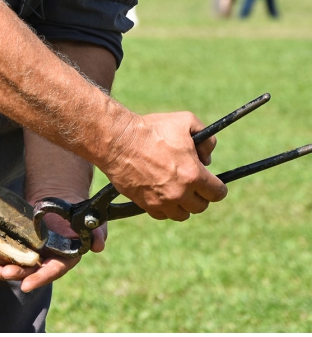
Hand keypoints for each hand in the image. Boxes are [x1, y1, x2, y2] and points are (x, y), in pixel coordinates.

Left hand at [0, 211, 106, 292]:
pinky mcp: (22, 242)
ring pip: (19, 264)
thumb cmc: (80, 212)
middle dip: (17, 274)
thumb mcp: (93, 222)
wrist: (62, 199)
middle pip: (32, 271)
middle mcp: (48, 259)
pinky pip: (10, 253)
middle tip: (2, 273)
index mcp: (65, 258)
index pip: (53, 271)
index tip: (25, 285)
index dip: (40, 278)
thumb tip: (98, 246)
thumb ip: (97, 234)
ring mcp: (34, 252)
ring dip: (5, 269)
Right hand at [102, 111, 226, 220]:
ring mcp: (161, 200)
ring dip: (182, 205)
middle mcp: (180, 192)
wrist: (118, 141)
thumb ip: (207, 139)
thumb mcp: (186, 122)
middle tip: (192, 185)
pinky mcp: (144, 204)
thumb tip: (207, 157)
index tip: (211, 183)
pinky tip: (161, 195)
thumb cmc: (151, 129)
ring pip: (181, 215)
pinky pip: (161, 215)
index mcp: (193, 174)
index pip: (217, 193)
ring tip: (176, 192)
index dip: (216, 187)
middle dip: (199, 195)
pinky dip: (164, 208)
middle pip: (200, 206)